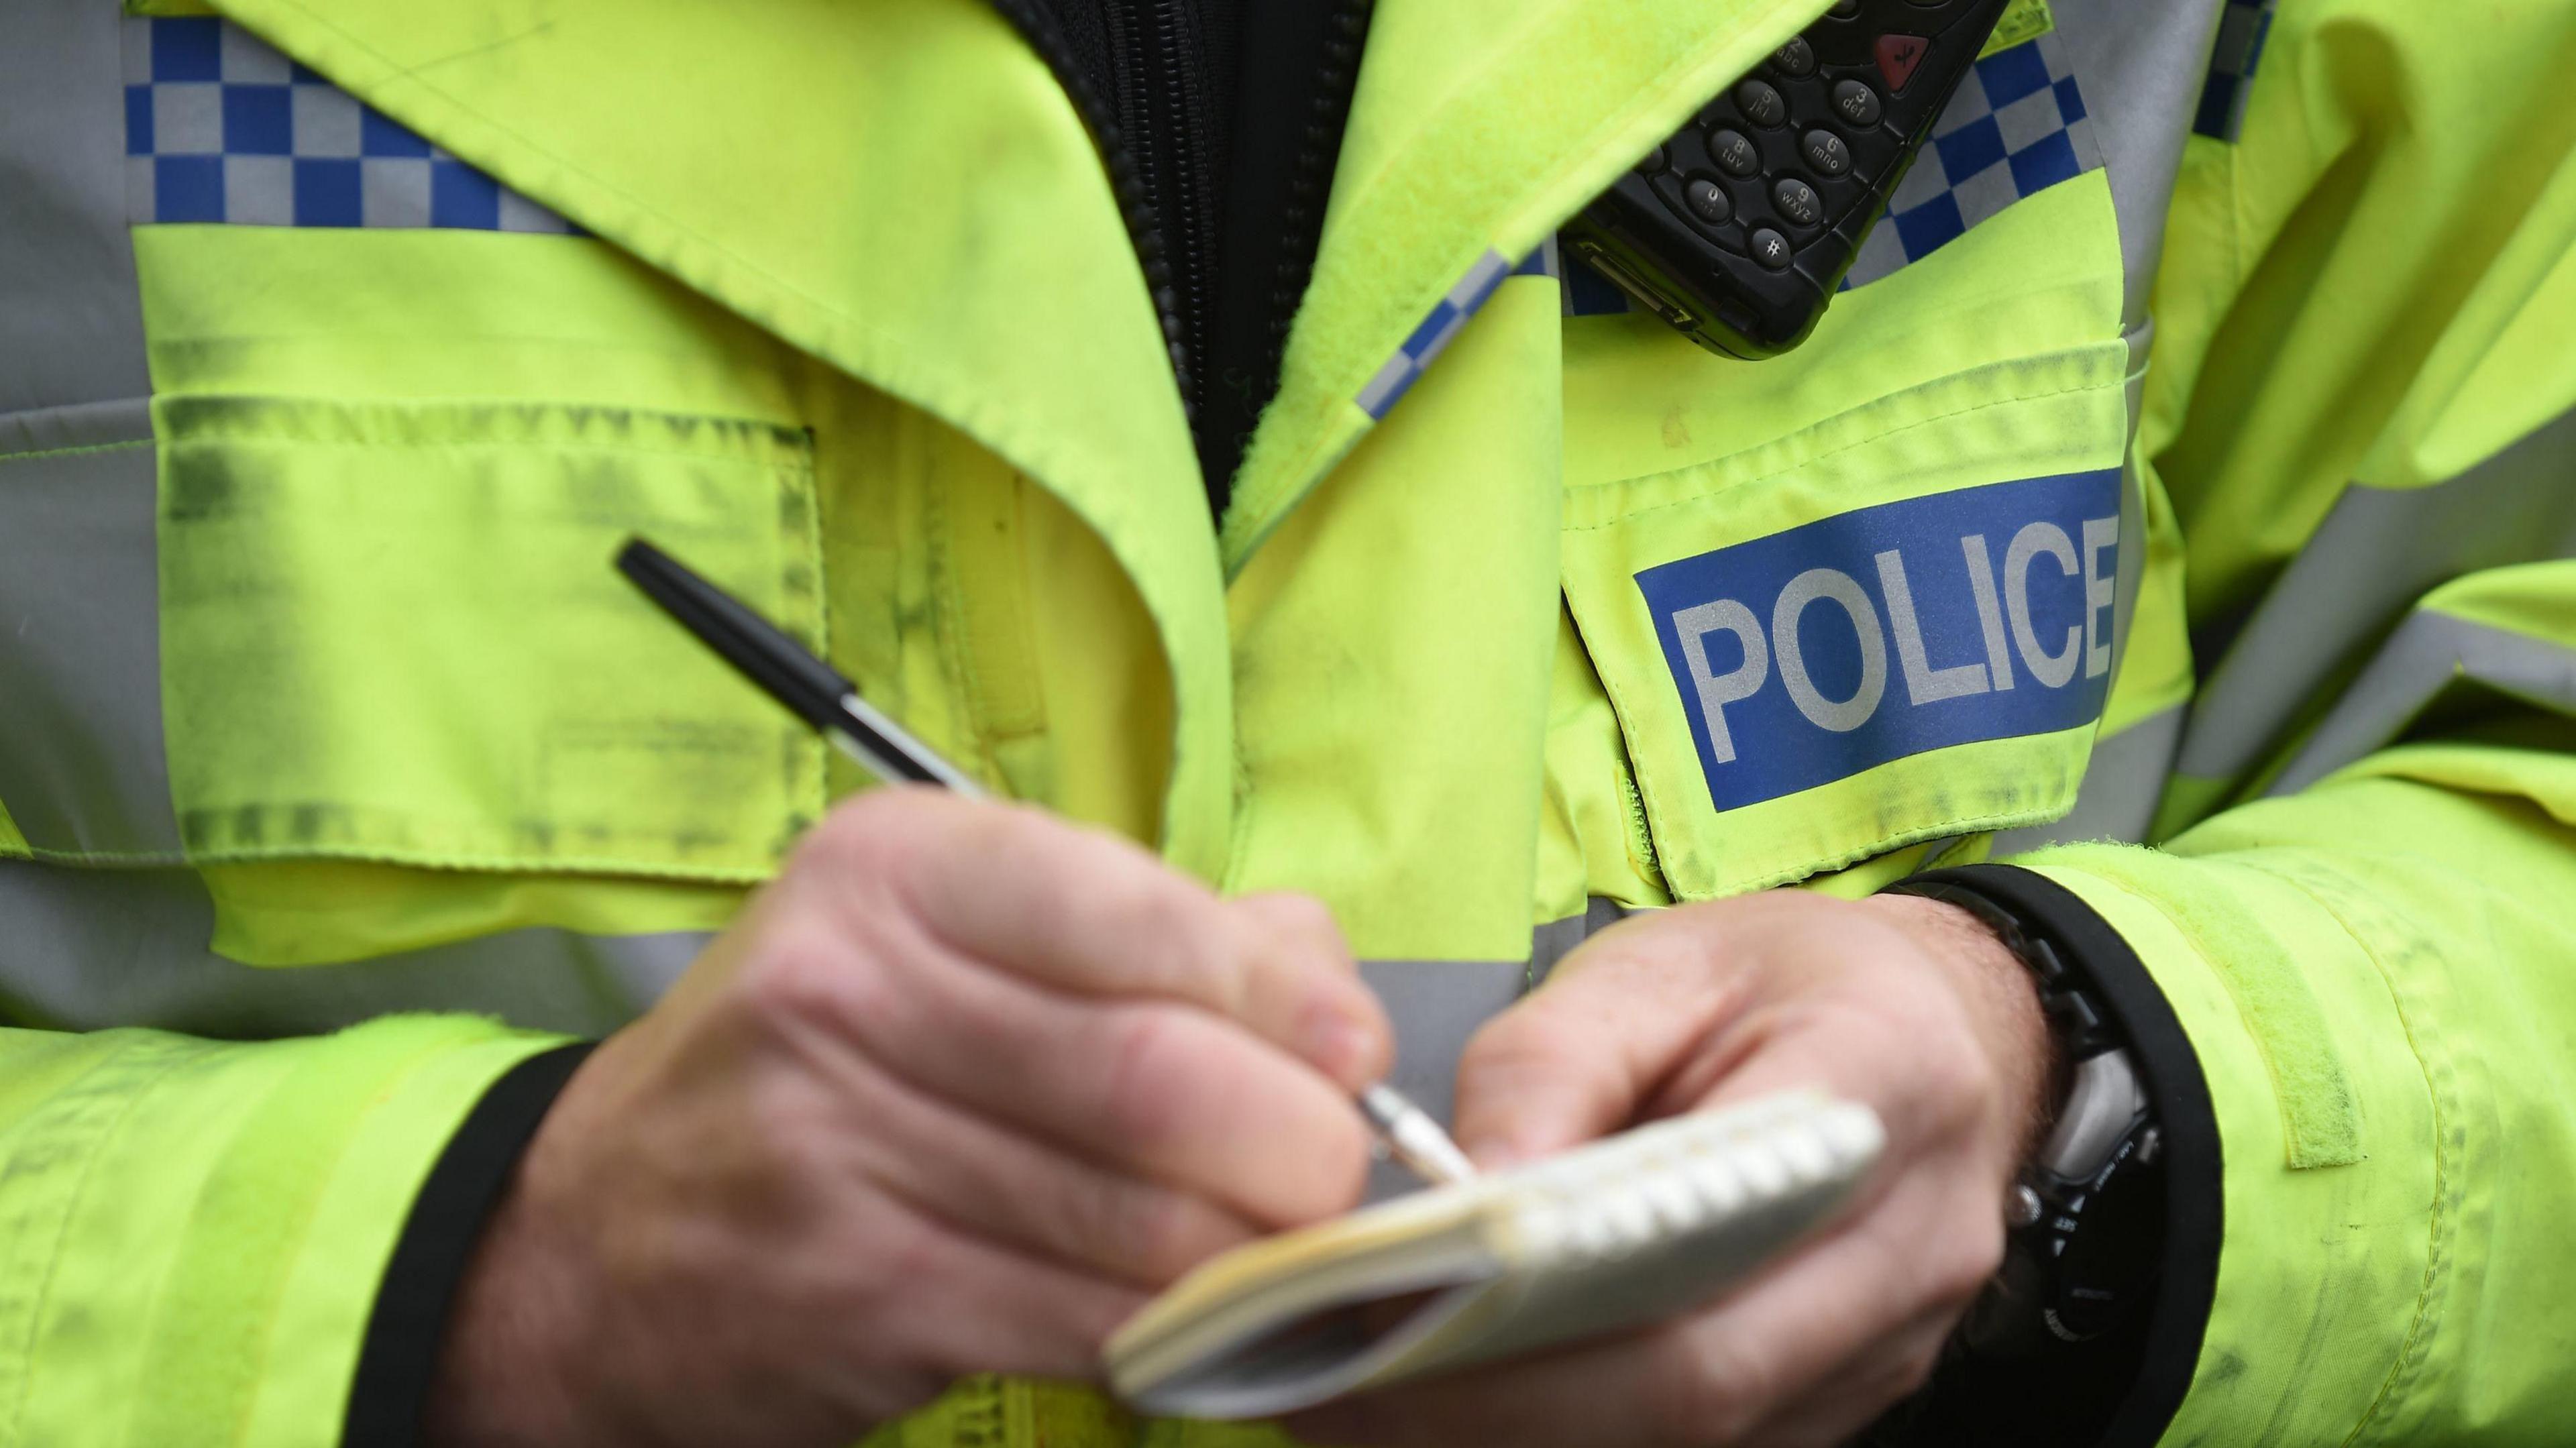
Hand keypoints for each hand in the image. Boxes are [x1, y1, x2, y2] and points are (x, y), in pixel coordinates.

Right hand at [426, 788, 1391, 1447]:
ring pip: (1133, 1217)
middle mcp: (847, 990)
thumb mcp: (948, 947)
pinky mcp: (852, 1294)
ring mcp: (834, 1149)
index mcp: (894, 871)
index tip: (1348, 1049)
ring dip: (1249, 1253)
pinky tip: (1190, 1319)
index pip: (1137, 911)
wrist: (593, 1239)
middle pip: (1154, 1074)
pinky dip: (1172, 1334)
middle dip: (1295, 1141)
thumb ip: (1151, 935)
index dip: (1281, 994)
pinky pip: (1082, 1320)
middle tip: (1330, 1175)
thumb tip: (1327, 989)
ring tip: (1276, 1250)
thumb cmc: (824, 1069)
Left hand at [1289, 890, 2049, 1447]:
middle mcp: (1909, 1238)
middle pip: (1695, 1382)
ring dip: (1523, 1435)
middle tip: (1341, 1381)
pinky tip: (1469, 1401)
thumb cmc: (1790, 978)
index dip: (1540, 1302)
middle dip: (1500, 1403)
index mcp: (1876, 1083)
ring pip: (1700, 1442)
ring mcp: (1895, 1341)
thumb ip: (1550, 1060)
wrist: (1941, 1024)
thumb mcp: (1662, 959)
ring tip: (1372, 1397)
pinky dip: (1580, 1435)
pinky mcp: (1852, 1396)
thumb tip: (1464, 1189)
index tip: (1392, 1302)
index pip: (1705, 1238)